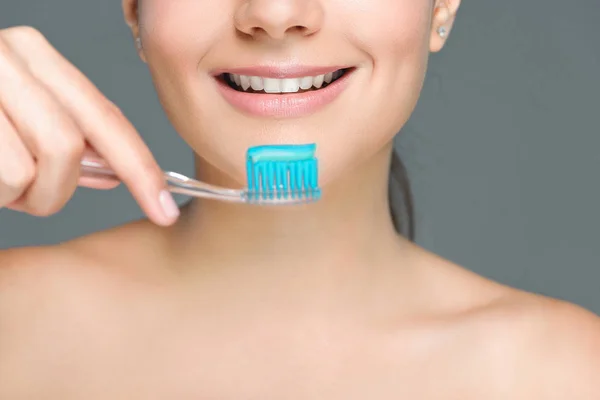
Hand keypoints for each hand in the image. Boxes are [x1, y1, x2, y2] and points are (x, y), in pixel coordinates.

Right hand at [0, 26, 178, 224]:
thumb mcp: (21, 119)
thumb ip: (69, 140)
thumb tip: (115, 174)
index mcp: (36, 56)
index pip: (108, 119)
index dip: (143, 170)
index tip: (165, 210)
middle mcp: (8, 56)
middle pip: (71, 145)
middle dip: (58, 191)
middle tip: (34, 199)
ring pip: (33, 167)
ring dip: (19, 194)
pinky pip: (5, 174)